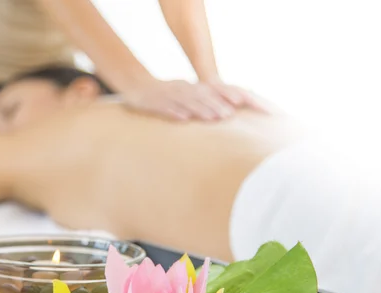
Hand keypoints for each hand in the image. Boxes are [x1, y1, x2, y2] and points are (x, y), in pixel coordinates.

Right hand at [122, 79, 267, 120]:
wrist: (136, 85)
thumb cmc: (167, 93)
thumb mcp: (187, 93)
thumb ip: (205, 100)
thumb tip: (229, 111)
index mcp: (193, 87)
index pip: (214, 89)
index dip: (228, 94)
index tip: (244, 101)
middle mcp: (183, 89)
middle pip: (202, 96)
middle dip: (216, 105)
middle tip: (229, 115)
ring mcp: (168, 95)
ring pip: (185, 102)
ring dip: (199, 109)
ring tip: (211, 118)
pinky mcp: (153, 102)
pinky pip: (164, 108)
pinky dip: (174, 112)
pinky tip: (182, 119)